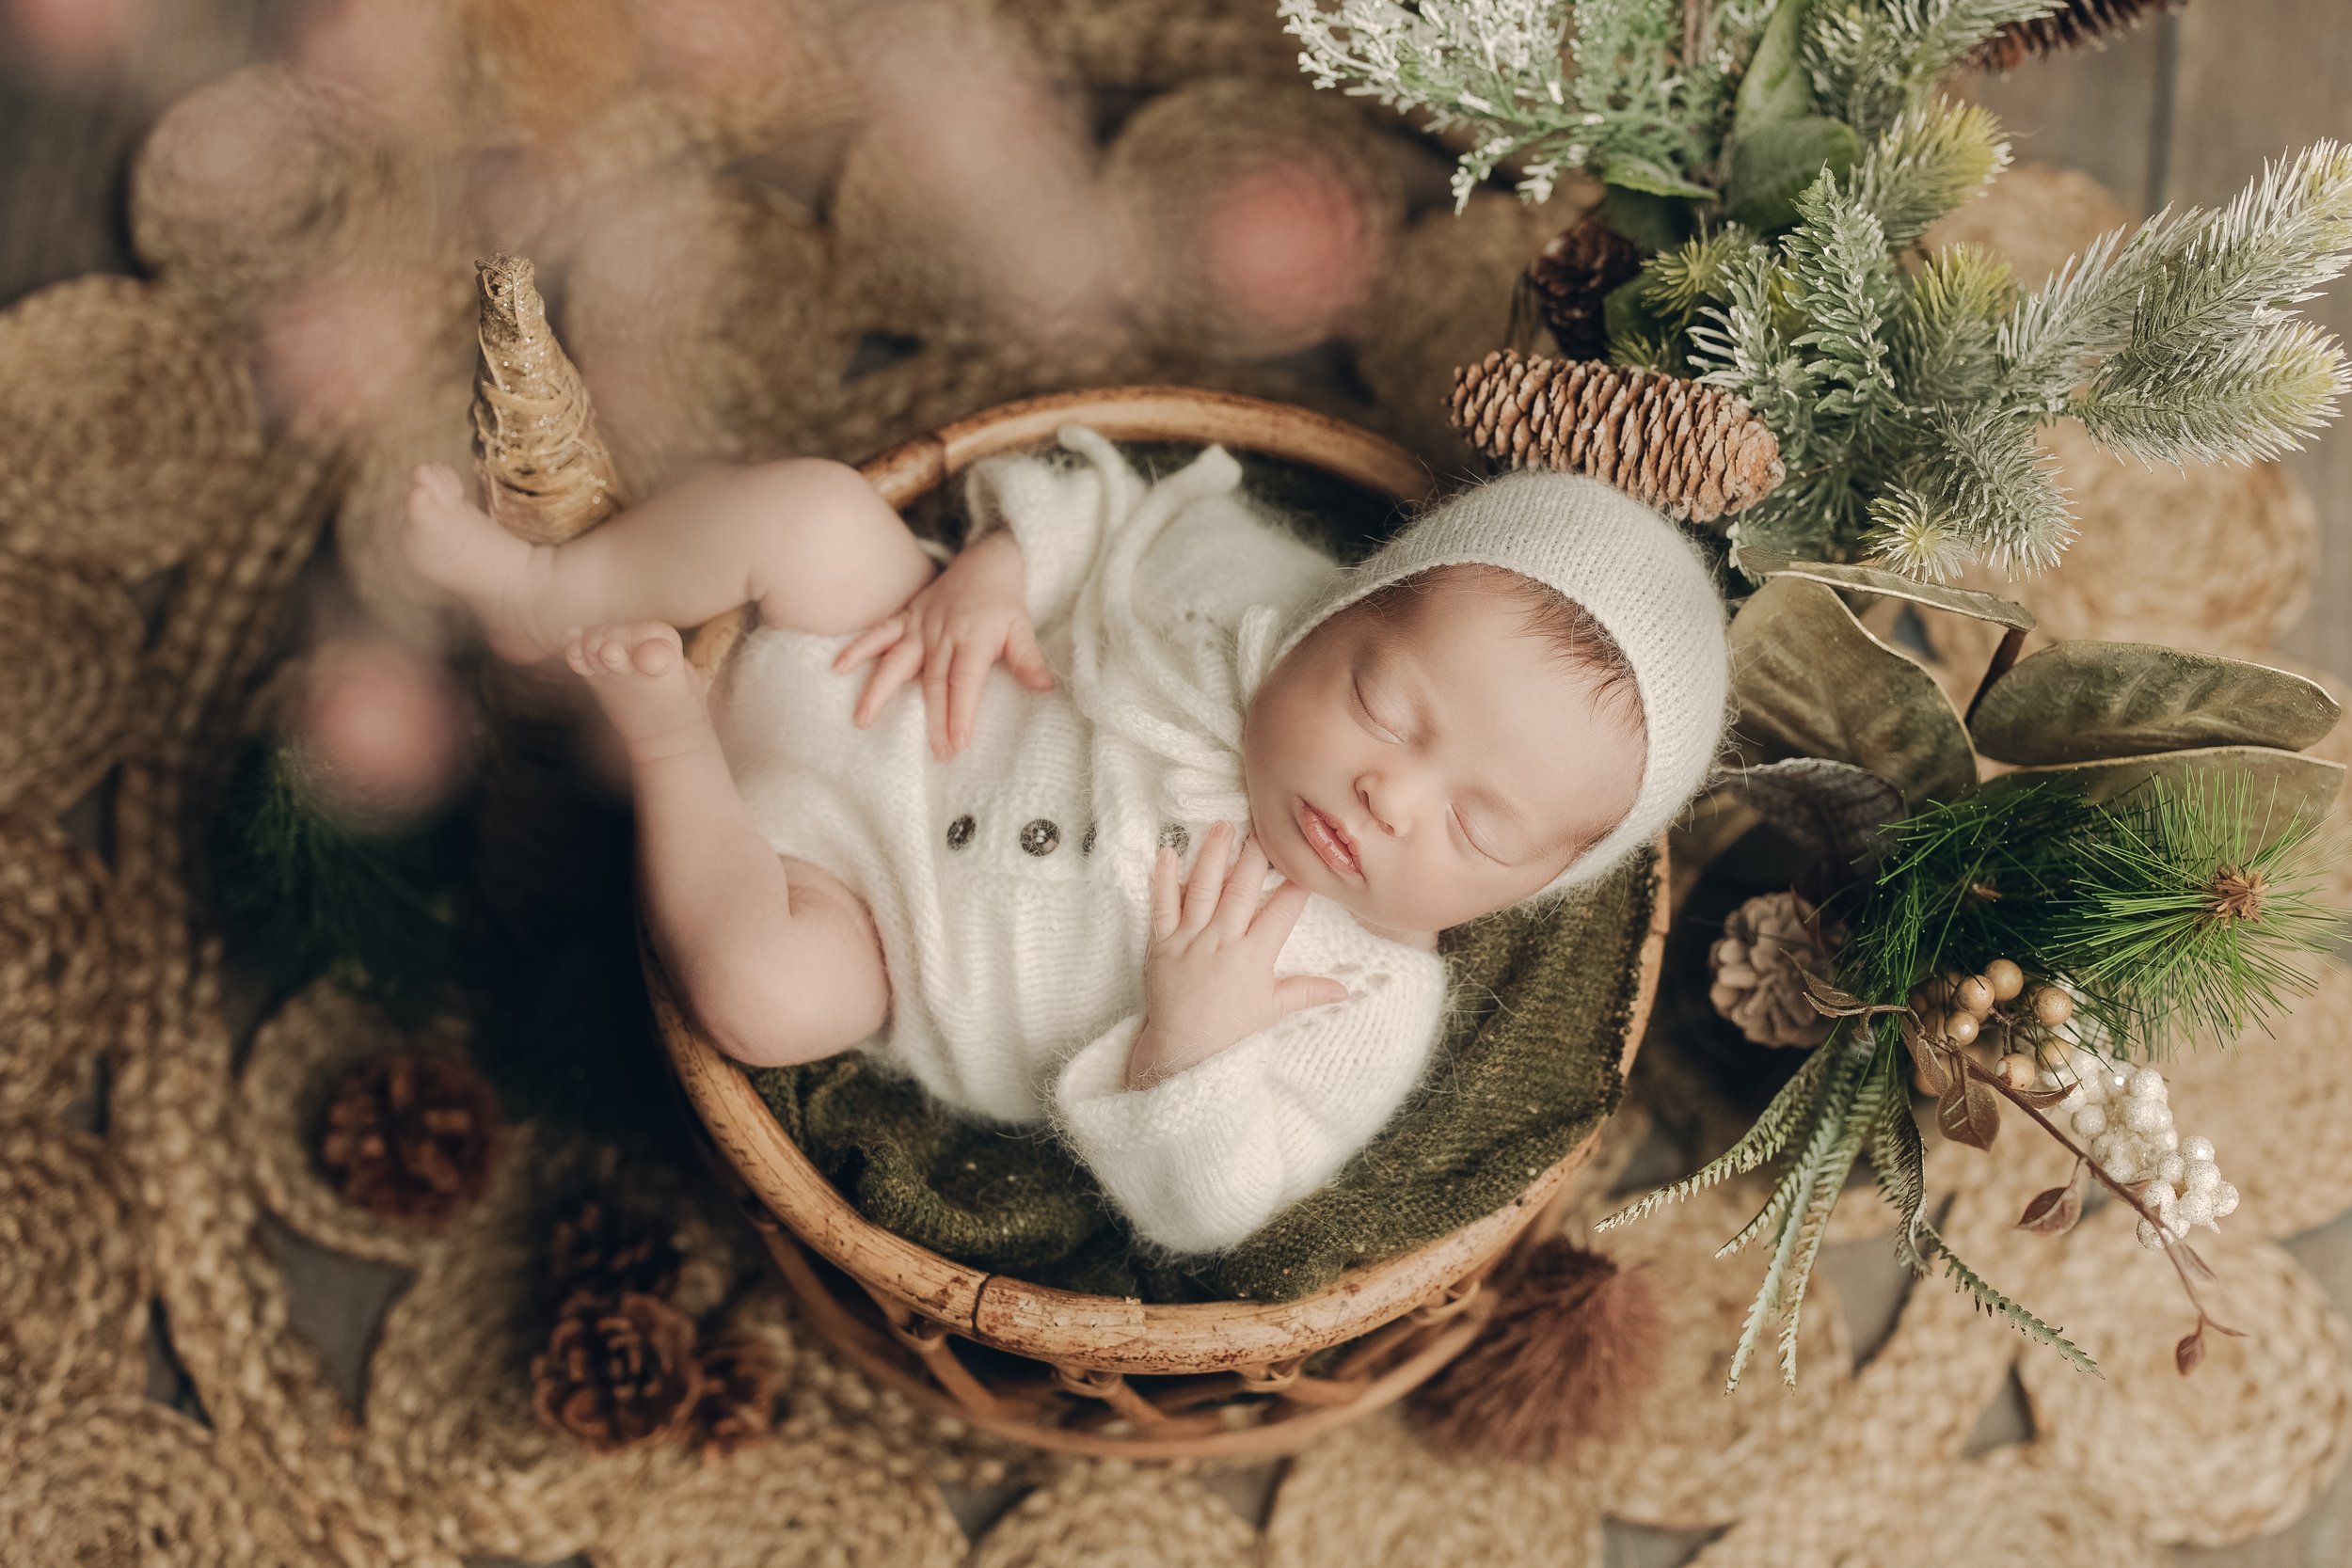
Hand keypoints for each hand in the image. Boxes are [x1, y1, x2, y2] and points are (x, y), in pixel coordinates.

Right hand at [833, 530, 1053, 758]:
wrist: (986, 561)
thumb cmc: (1005, 602)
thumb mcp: (1023, 628)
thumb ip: (1030, 660)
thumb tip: (1049, 689)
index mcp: (973, 639)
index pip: (965, 682)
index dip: (961, 712)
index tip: (957, 742)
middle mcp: (942, 634)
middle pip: (934, 683)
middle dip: (933, 719)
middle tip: (934, 752)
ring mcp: (920, 626)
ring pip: (897, 661)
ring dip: (879, 691)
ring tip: (863, 719)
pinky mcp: (906, 618)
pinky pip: (879, 633)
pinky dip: (859, 648)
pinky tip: (839, 667)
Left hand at [1126, 823, 1348, 1089]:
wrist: (1181, 1048)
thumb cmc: (1229, 1029)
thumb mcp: (1272, 1010)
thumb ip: (1307, 992)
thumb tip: (1346, 989)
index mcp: (1254, 956)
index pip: (1282, 911)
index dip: (1296, 884)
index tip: (1305, 859)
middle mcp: (1223, 941)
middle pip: (1242, 888)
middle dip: (1255, 854)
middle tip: (1265, 824)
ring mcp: (1190, 939)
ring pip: (1203, 888)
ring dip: (1213, 854)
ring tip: (1223, 825)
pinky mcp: (1163, 943)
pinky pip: (1162, 905)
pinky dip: (1164, 879)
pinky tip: (1168, 853)